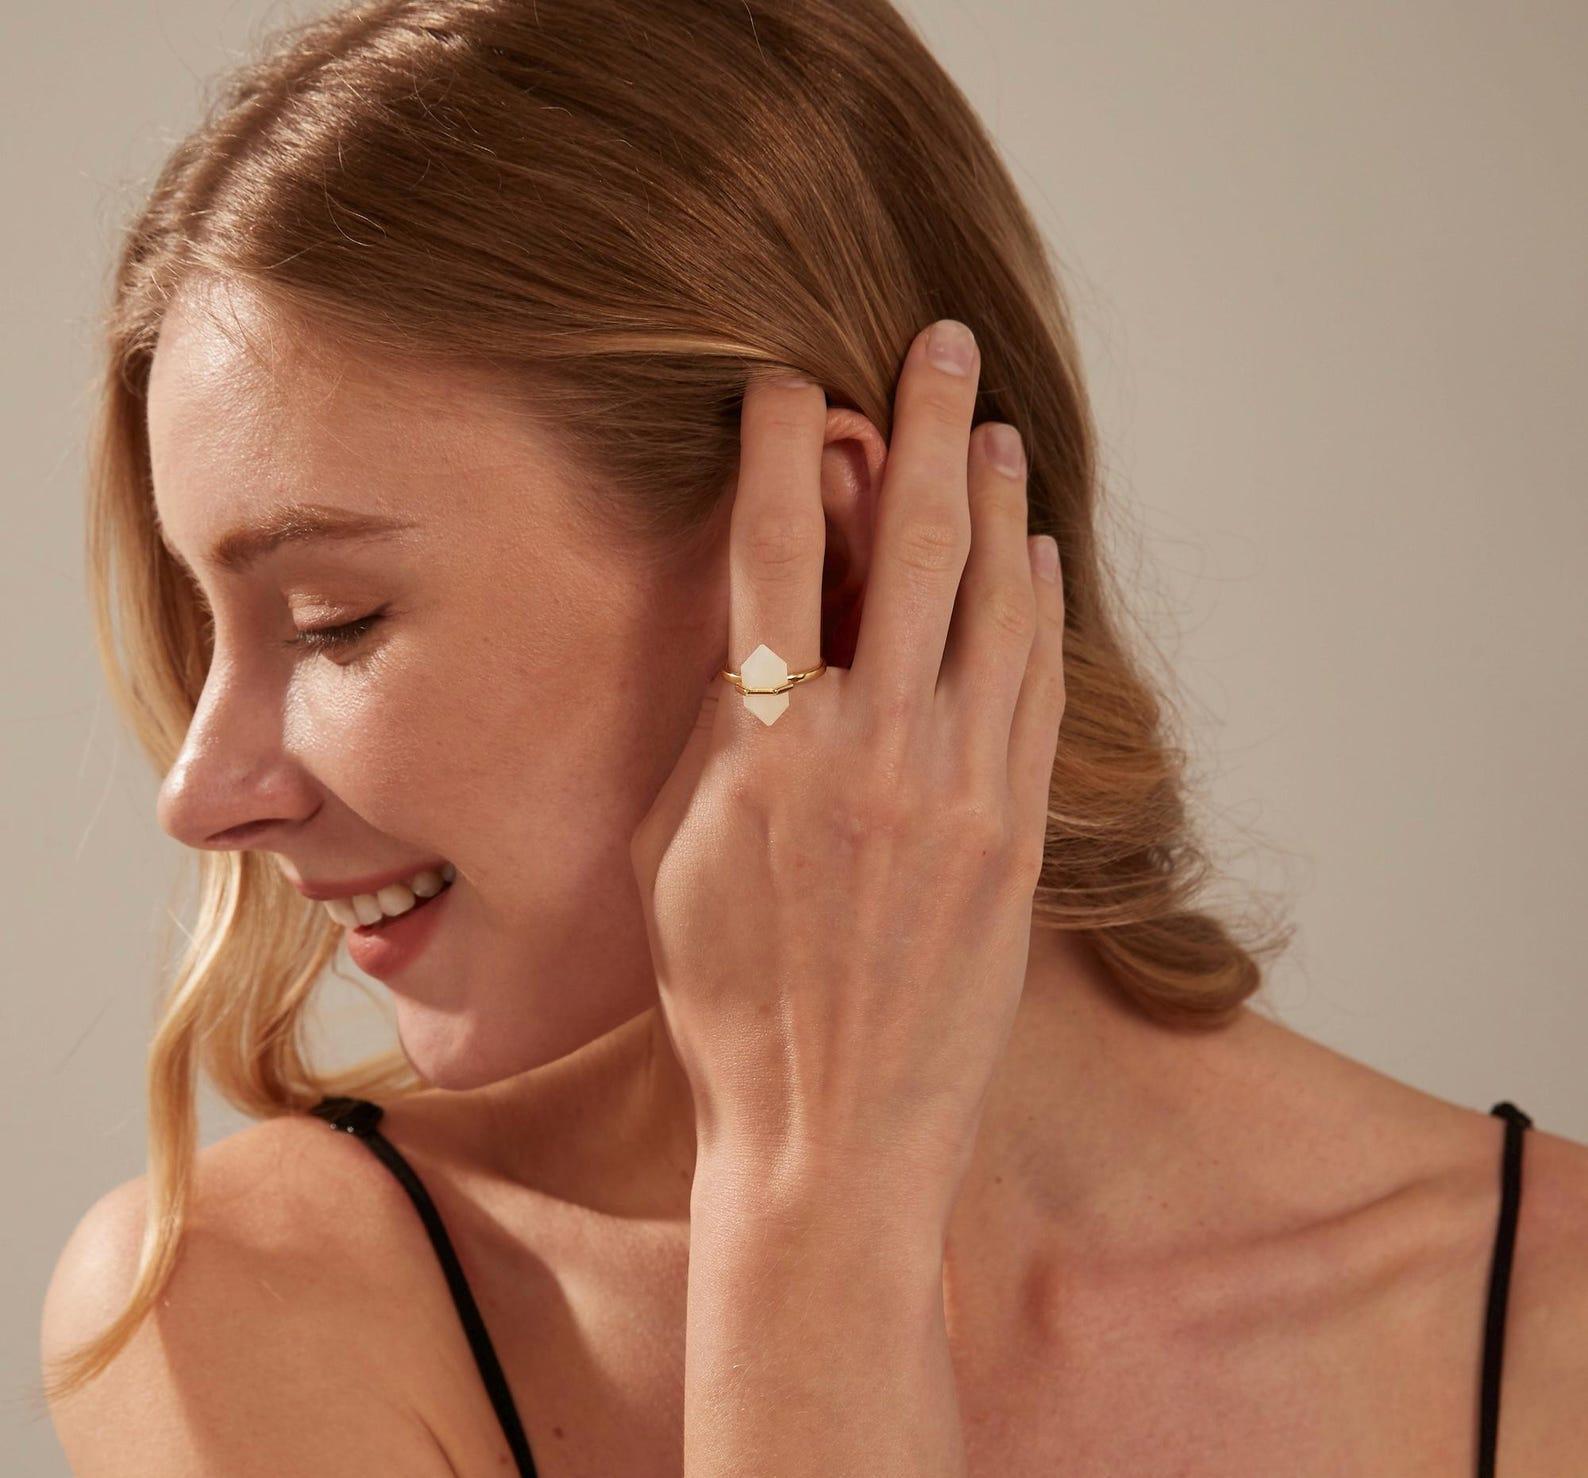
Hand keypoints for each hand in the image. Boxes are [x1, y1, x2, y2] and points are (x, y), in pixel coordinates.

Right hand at [628, 320, 1065, 1230]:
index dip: (776, 447)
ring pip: (994, 604)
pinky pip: (1039, 690)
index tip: (786, 377)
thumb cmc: (724, 1004)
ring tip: (998, 431)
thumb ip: (716, 734)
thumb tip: (753, 626)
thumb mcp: (673, 859)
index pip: (767, 556)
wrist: (831, 1135)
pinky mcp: (1019, 834)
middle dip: (925, 426)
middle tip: (942, 345)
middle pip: (906, 546)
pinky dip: (1040, 609)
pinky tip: (1037, 557)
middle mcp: (871, 755)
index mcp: (764, 756)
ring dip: (998, 502)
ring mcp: (961, 792)